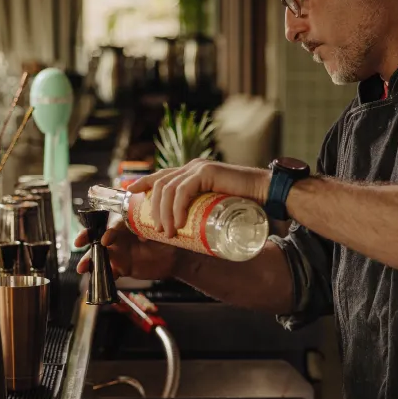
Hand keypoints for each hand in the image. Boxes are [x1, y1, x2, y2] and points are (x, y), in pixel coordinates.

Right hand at [74, 224, 179, 280]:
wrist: (175, 257)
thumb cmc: (168, 238)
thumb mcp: (159, 231)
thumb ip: (149, 231)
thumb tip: (141, 237)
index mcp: (126, 225)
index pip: (112, 225)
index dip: (108, 232)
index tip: (105, 240)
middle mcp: (119, 238)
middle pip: (99, 237)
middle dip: (87, 239)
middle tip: (78, 243)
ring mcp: (119, 254)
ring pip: (100, 256)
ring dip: (90, 261)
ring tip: (82, 268)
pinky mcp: (122, 268)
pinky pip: (109, 273)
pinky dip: (101, 279)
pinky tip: (95, 286)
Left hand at [128, 159, 269, 237]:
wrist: (265, 193)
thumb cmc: (243, 203)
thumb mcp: (214, 206)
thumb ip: (201, 211)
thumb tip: (186, 231)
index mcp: (191, 171)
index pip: (161, 176)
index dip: (144, 183)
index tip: (132, 194)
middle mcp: (192, 166)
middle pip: (160, 185)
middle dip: (153, 209)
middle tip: (156, 231)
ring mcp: (198, 167)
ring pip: (168, 189)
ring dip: (164, 213)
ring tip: (168, 232)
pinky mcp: (206, 172)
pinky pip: (183, 190)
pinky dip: (177, 207)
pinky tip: (178, 222)